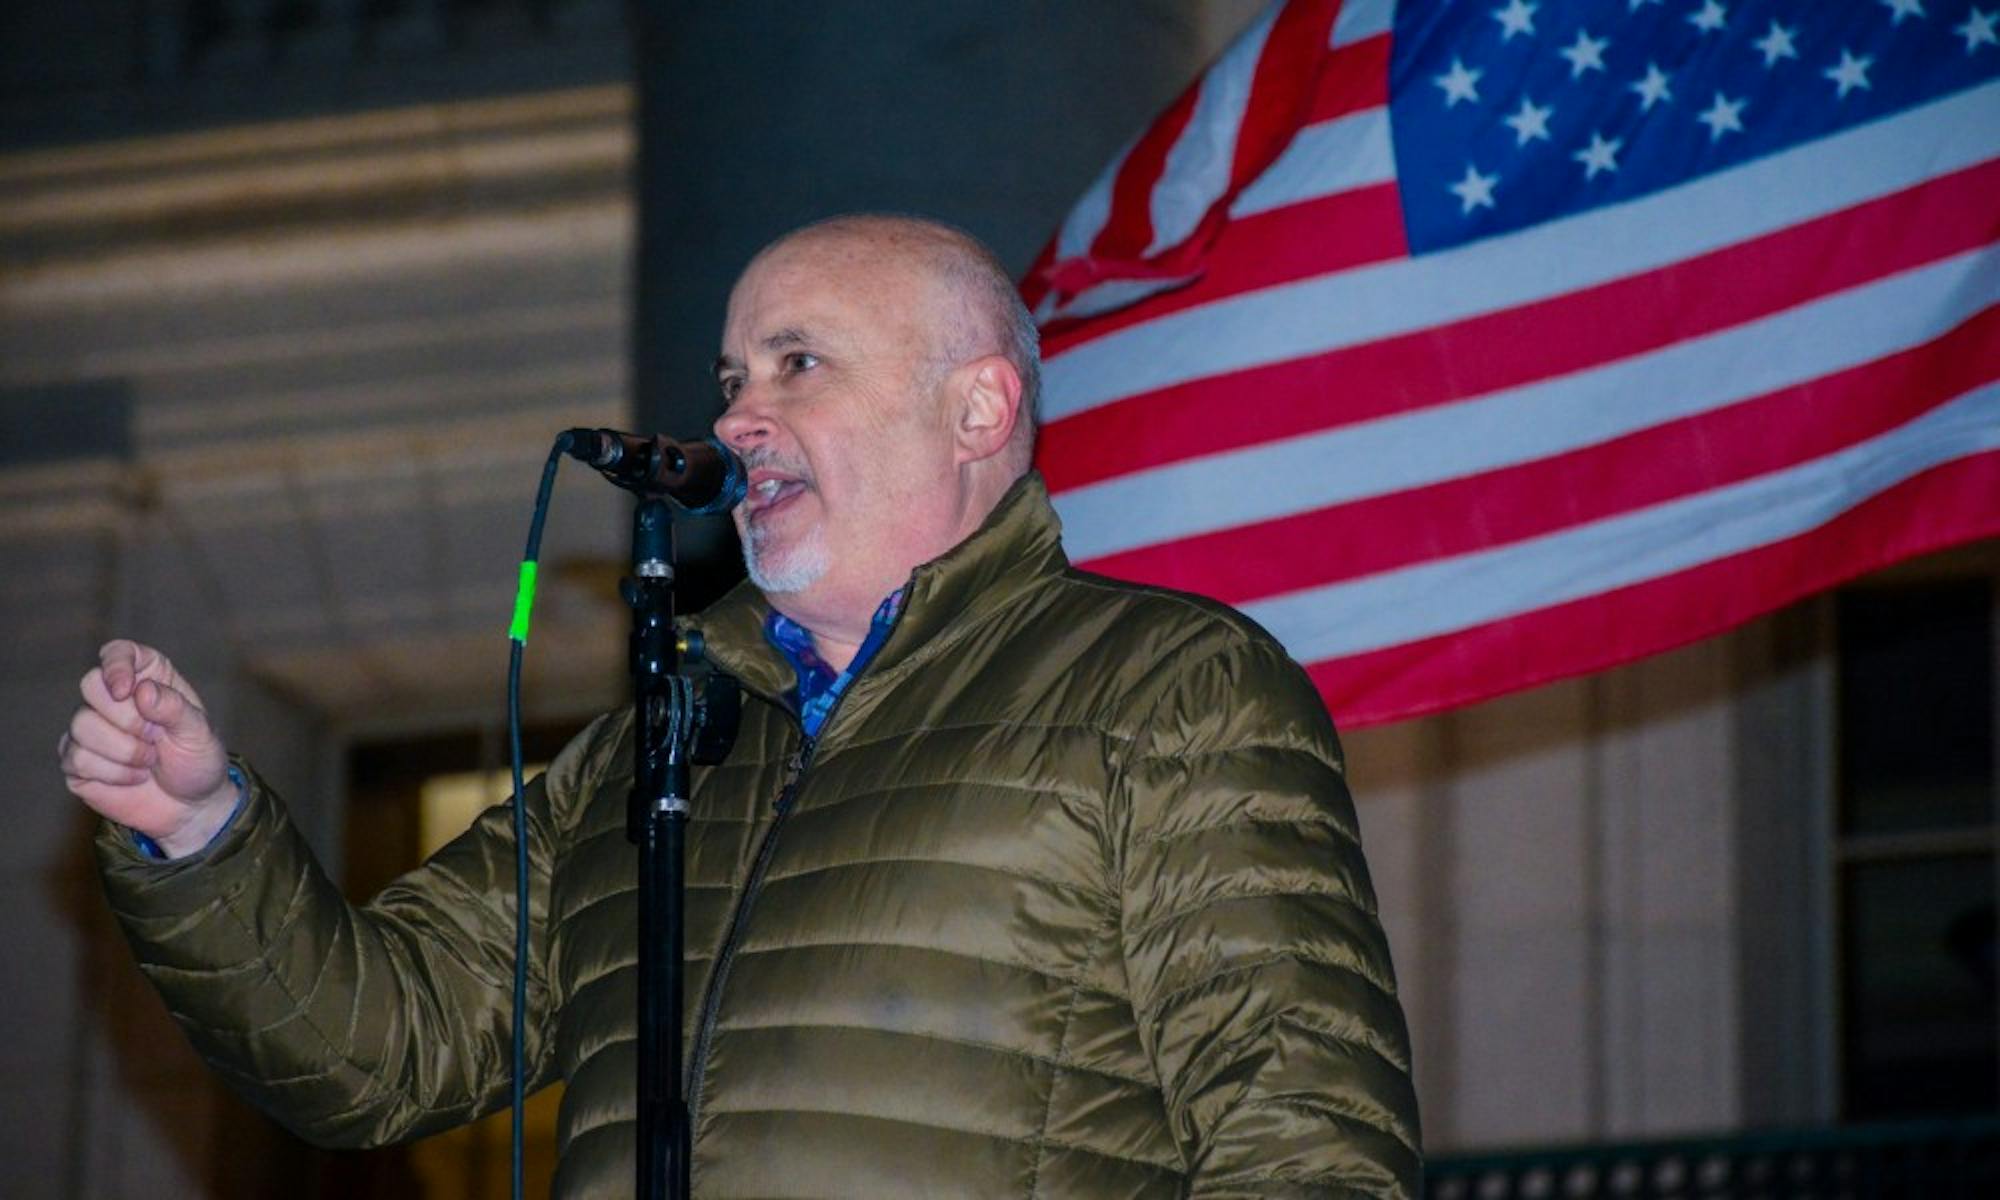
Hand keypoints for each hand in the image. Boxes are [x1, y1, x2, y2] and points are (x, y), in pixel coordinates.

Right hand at [59, 640, 236, 858]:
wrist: (190, 806)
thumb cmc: (197, 760)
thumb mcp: (199, 733)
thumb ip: (175, 708)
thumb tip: (142, 690)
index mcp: (147, 678)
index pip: (117, 652)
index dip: (116, 666)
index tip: (125, 689)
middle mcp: (113, 698)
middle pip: (91, 685)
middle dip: (127, 718)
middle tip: (155, 737)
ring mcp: (91, 729)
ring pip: (81, 724)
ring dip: (124, 750)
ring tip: (150, 761)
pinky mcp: (77, 760)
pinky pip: (77, 758)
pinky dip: (113, 772)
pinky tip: (134, 777)